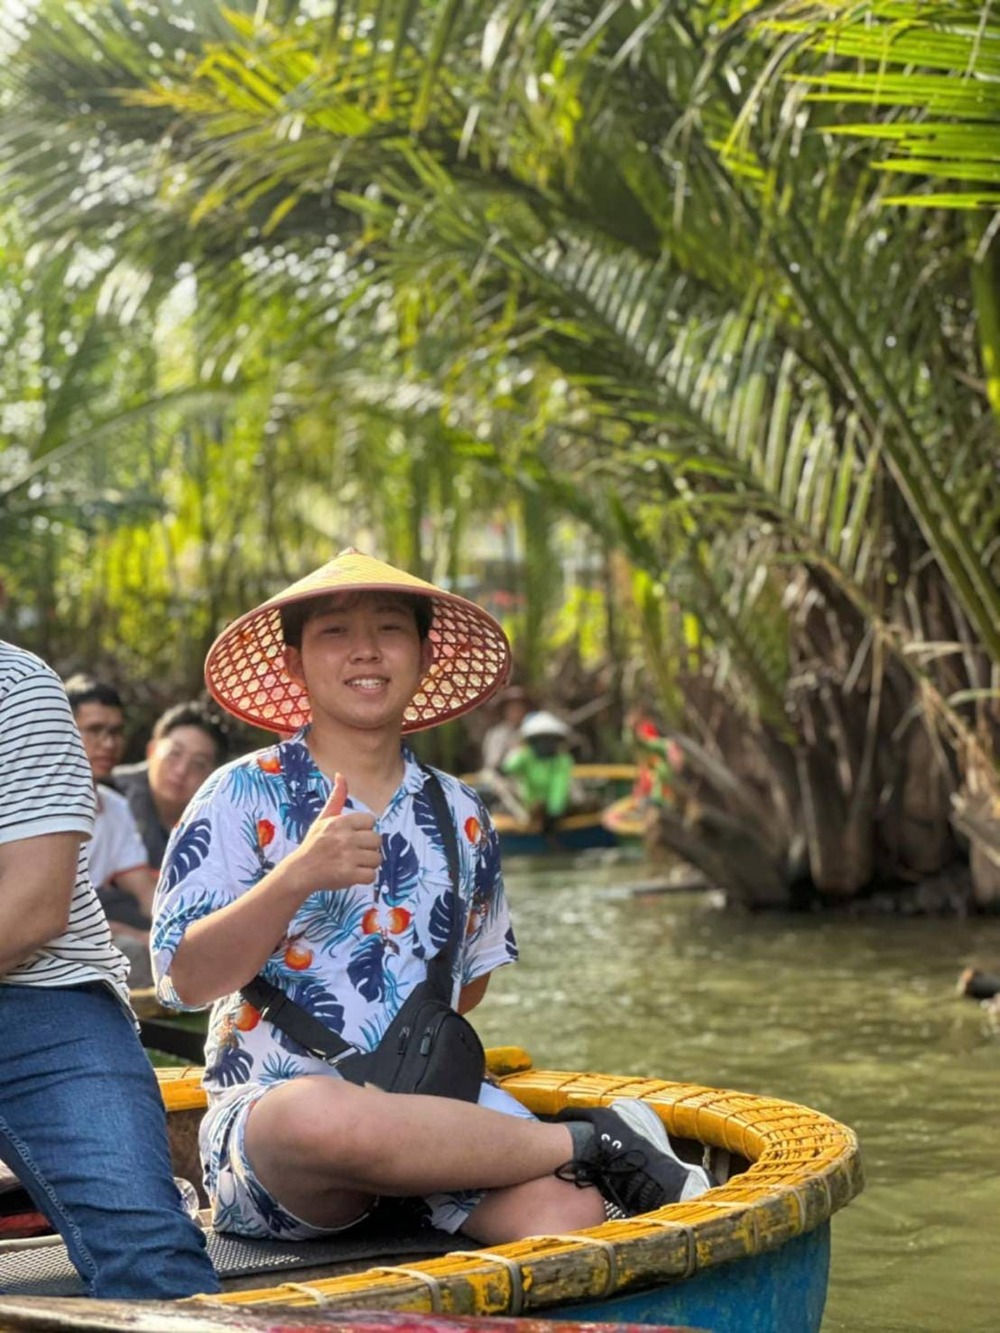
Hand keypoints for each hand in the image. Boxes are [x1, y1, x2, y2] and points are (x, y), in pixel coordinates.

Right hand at [283, 774, 380, 896]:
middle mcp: (345, 838)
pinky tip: (353, 875)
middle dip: (368, 847)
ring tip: (352, 864)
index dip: (364, 830)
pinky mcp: (349, 875)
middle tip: (352, 853)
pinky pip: (372, 875)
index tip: (351, 837)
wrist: (300, 872)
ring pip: (377, 858)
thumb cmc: (314, 844)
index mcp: (341, 822)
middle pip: (377, 840)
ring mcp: (348, 857)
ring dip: (367, 864)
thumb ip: (336, 797)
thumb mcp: (323, 818)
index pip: (371, 821)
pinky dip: (365, 878)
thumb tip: (341, 774)